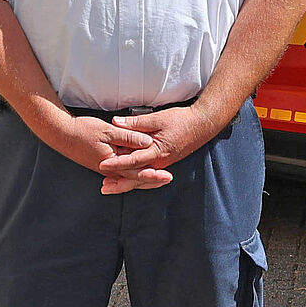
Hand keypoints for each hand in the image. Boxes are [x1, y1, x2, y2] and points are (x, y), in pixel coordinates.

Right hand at [40, 115, 175, 192]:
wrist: (62, 134)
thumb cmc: (84, 131)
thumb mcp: (109, 130)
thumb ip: (129, 137)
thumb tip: (148, 143)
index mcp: (112, 163)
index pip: (137, 173)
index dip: (154, 175)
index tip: (168, 176)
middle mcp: (109, 169)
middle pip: (134, 178)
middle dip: (152, 180)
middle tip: (168, 180)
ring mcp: (105, 168)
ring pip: (128, 175)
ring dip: (143, 177)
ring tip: (158, 177)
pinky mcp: (102, 163)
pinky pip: (121, 171)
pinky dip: (132, 172)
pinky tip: (138, 170)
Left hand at [97, 102, 226, 192]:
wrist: (203, 124)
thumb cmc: (182, 120)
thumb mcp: (158, 119)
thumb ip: (136, 123)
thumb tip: (116, 122)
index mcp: (157, 152)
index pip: (133, 160)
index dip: (117, 163)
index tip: (102, 165)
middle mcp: (160, 162)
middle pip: (136, 176)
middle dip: (119, 183)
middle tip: (103, 188)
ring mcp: (163, 163)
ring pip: (142, 177)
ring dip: (126, 182)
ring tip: (111, 186)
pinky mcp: (164, 162)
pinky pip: (147, 172)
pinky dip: (136, 176)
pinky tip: (127, 177)